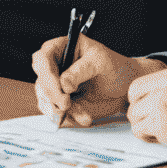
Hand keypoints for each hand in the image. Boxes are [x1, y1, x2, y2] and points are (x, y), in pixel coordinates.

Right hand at [31, 34, 164, 126]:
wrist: (125, 87)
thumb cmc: (114, 67)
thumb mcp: (99, 62)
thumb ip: (80, 71)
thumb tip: (63, 84)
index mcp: (60, 48)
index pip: (42, 59)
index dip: (47, 75)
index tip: (61, 89)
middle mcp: (55, 67)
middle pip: (41, 82)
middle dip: (52, 97)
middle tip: (67, 105)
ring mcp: (57, 87)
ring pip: (46, 101)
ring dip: (61, 112)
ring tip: (83, 115)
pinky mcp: (62, 103)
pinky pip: (57, 114)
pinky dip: (69, 119)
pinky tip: (84, 118)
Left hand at [127, 66, 166, 159]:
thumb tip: (164, 91)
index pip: (142, 81)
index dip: (139, 96)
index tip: (144, 106)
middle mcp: (166, 84)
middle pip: (133, 95)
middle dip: (137, 109)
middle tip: (145, 120)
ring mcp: (162, 102)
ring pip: (134, 113)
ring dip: (142, 124)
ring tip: (154, 132)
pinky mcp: (160, 122)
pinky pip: (139, 129)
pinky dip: (145, 136)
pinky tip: (156, 138)